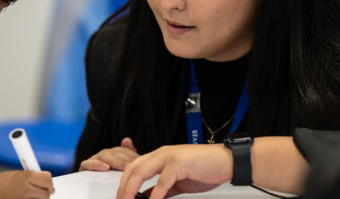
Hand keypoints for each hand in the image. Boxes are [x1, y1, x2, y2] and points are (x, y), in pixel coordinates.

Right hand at [0, 170, 53, 198]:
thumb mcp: (13, 175)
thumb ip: (30, 175)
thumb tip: (45, 176)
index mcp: (24, 177)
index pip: (46, 180)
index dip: (49, 183)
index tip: (49, 185)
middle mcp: (24, 189)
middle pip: (46, 193)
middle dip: (46, 193)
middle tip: (43, 193)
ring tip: (31, 197)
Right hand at [79, 138, 139, 171]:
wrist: (95, 185)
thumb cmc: (112, 175)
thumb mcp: (123, 165)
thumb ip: (128, 153)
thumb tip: (127, 139)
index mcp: (112, 152)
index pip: (123, 150)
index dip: (131, 155)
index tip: (140, 161)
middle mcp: (102, 154)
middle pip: (113, 153)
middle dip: (124, 159)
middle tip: (133, 165)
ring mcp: (93, 159)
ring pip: (103, 157)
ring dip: (114, 161)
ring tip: (124, 167)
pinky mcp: (84, 166)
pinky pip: (88, 163)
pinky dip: (96, 164)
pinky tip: (106, 168)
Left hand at [116, 144, 232, 198]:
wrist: (226, 161)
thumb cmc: (205, 169)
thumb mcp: (179, 182)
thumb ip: (163, 189)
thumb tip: (148, 198)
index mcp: (159, 156)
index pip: (134, 168)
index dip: (124, 183)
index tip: (121, 197)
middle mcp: (161, 154)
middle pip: (133, 169)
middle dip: (123, 187)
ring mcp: (169, 157)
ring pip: (142, 172)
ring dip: (132, 189)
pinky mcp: (179, 163)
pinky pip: (162, 181)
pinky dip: (155, 194)